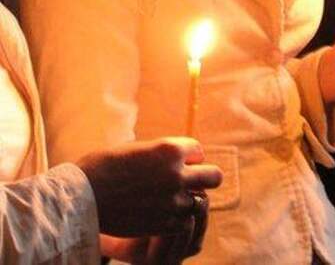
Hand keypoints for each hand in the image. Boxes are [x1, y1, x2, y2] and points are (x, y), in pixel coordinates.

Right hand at [78, 137, 221, 259]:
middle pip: (214, 177)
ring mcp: (172, 200)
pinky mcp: (164, 223)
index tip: (179, 163)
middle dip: (205, 178)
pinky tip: (163, 215)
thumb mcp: (139, 148)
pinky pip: (185, 221)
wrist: (83, 195)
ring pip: (199, 201)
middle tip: (192, 182)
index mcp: (170, 149)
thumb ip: (162, 153)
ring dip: (188, 200)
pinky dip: (178, 218)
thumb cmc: (105, 165)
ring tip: (171, 200)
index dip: (189, 157)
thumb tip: (178, 156)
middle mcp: (177, 173)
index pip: (199, 151)